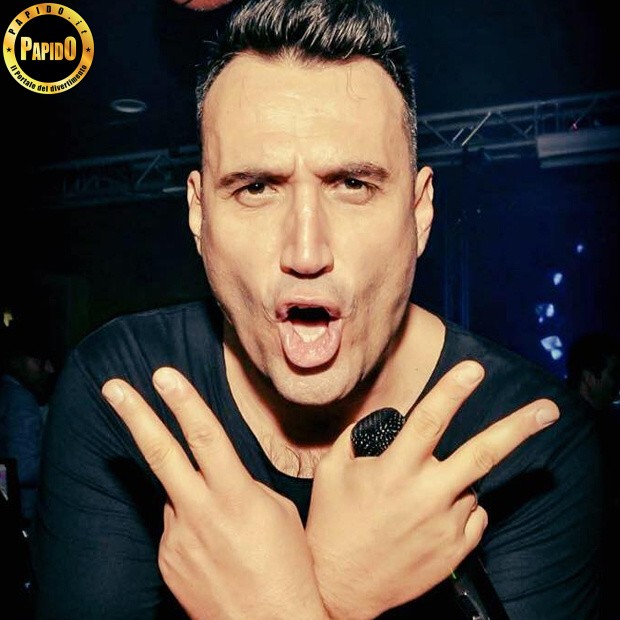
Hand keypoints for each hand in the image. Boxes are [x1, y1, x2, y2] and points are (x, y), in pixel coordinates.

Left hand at [102, 367, 327, 619]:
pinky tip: (215, 549)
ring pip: (175, 494)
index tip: (164, 376)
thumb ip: (243, 486)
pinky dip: (191, 525)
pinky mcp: (166, 560)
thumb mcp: (277, 513)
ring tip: (226, 531)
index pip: (207, 437)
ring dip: (191, 495)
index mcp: (236, 498)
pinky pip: (175, 526)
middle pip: (162, 454)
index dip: (185, 402)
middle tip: (113, 387)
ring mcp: (177, 539)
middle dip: (135, 415)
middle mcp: (200, 514)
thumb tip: (217, 477)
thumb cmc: (287, 568)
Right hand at [306, 360, 558, 619]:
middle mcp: (426, 497)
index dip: (452, 391)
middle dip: (517, 428)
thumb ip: (355, 438)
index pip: (429, 422)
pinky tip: (430, 517)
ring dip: (452, 480)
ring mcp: (445, 526)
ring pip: (470, 485)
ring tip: (416, 500)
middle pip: (482, 455)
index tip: (474, 369)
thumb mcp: (331, 471)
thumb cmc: (333, 523)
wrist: (340, 587)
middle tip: (547, 411)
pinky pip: (473, 514)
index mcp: (394, 472)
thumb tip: (384, 418)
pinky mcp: (455, 551)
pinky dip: (460, 507)